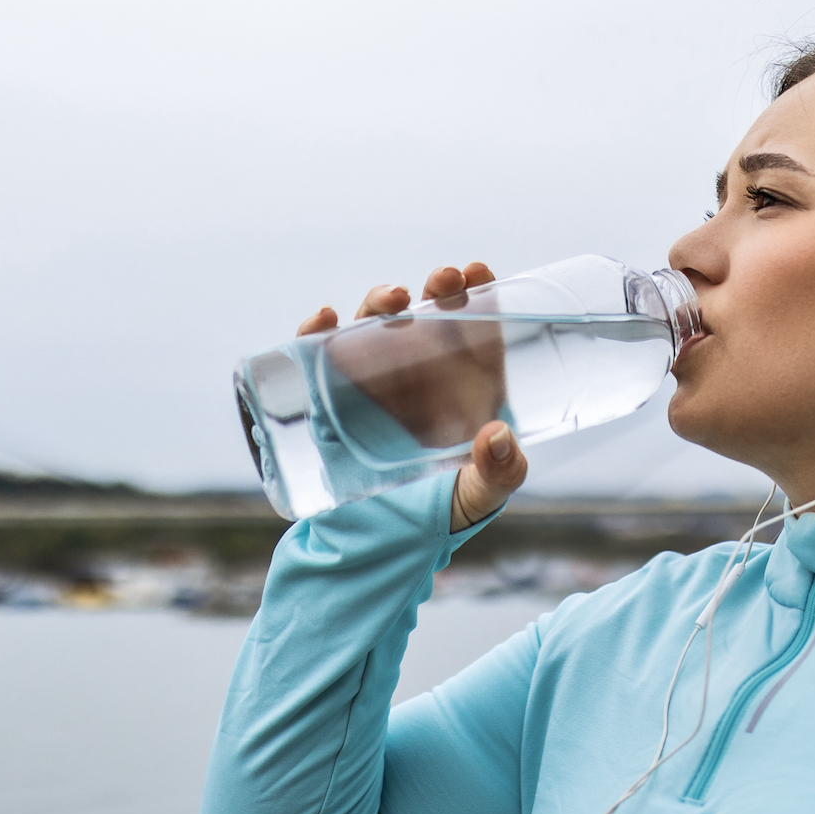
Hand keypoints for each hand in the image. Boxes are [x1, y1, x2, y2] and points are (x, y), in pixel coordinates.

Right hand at [296, 263, 526, 530]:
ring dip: (381, 302)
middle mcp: (422, 372)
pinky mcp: (334, 399)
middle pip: (428, 314)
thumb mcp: (480, 496)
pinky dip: (315, 332)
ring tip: (393, 300)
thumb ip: (499, 473)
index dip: (478, 290)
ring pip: (377, 325)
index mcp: (466, 384)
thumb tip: (497, 437)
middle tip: (442, 280)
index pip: (475, 323)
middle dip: (435, 288)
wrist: (385, 541)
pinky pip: (320, 356)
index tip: (476, 271)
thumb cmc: (445, 510)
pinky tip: (323, 320)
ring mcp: (377, 382)